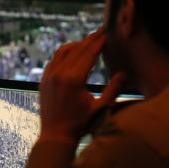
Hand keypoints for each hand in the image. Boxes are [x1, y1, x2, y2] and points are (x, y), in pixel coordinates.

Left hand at [39, 28, 125, 144]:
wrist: (56, 136)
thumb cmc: (81, 125)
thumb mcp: (101, 107)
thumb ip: (114, 89)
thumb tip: (125, 72)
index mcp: (74, 79)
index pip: (89, 53)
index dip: (99, 42)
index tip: (107, 33)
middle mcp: (59, 74)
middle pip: (77, 49)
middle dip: (90, 39)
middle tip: (101, 31)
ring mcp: (49, 76)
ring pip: (63, 51)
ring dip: (77, 44)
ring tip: (89, 40)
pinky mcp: (43, 80)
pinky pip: (54, 60)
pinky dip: (64, 53)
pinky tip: (73, 52)